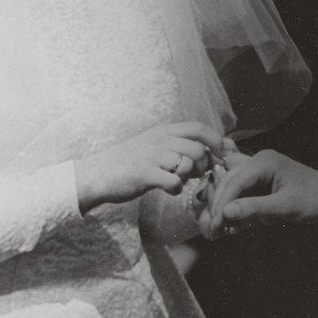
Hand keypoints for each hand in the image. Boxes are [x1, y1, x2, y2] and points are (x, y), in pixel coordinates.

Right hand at [74, 121, 223, 213]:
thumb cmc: (129, 162)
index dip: (216, 141)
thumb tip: (210, 153)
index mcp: (163, 131)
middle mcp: (159, 140)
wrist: (96, 173)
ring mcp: (151, 156)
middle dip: (203, 165)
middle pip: (198, 149)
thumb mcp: (154, 147)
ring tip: (177, 180)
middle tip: (194, 175)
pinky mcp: (144, 174)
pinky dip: (176, 189)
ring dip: (188, 177)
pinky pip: (173, 181)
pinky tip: (168, 189)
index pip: (198, 128)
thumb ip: (178, 147)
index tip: (220, 156)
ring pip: (187, 164)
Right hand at [205, 149, 317, 233]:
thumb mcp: (285, 207)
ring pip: (231, 188)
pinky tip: (231, 226)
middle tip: (212, 232)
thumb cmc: (313, 199)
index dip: (221, 204)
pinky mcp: (259, 181)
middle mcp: (257, 161)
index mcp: (263, 162)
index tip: (215, 225)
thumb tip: (226, 212)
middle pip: (228, 183)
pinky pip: (240, 193)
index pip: (234, 182)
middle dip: (219, 208)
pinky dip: (235, 209)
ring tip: (217, 231)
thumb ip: (255, 208)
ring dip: (224, 209)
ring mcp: (258, 170)